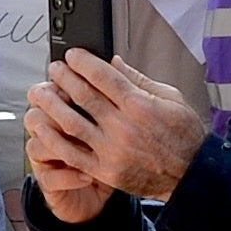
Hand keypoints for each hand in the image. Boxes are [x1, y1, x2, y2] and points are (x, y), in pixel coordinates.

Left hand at [29, 46, 208, 203]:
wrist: (191, 174)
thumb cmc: (183, 136)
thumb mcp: (170, 98)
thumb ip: (139, 80)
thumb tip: (114, 62)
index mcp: (140, 105)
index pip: (102, 76)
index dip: (82, 62)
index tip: (72, 55)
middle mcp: (124, 127)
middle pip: (82, 95)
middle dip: (63, 78)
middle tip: (53, 69)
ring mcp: (112, 150)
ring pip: (71, 122)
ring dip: (51, 104)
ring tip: (40, 92)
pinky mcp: (105, 170)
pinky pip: (71, 152)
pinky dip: (53, 138)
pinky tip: (42, 126)